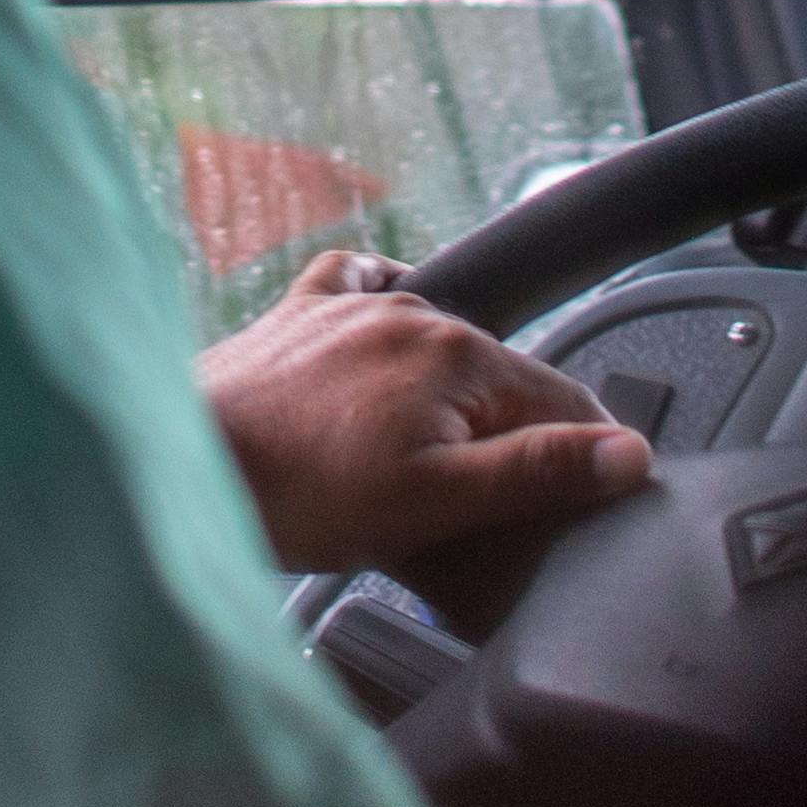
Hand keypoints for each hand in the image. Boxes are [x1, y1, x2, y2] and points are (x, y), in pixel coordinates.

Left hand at [200, 251, 651, 576]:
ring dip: (448, 396)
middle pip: (501, 378)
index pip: (565, 398)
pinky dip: (384, 322)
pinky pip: (366, 298)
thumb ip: (535, 473)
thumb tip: (624, 453)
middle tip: (484, 508)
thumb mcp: (436, 503)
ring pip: (438, 346)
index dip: (585, 456)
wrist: (182, 464)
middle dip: (508, 434)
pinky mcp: (303, 313)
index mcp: (459, 354)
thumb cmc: (298, 494)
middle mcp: (415, 311)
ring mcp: (355, 307)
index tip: (587, 498)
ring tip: (421, 465)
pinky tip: (378, 356)